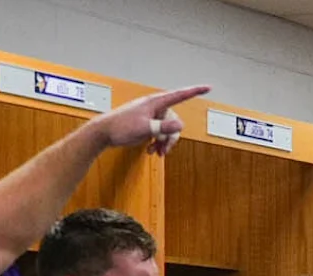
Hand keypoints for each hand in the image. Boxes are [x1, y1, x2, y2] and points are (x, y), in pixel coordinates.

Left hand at [90, 86, 207, 158]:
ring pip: (168, 130)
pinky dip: (158, 143)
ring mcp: (152, 117)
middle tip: (164, 149)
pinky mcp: (148, 125)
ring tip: (157, 152)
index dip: (195, 91)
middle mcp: (155, 108)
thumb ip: (163, 126)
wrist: (104, 133)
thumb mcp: (144, 128)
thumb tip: (180, 125)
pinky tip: (151, 151)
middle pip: (175, 121)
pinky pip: (160, 134)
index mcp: (155, 102)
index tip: (208, 87)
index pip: (180, 95)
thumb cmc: (121, 127)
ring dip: (165, 142)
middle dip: (171, 137)